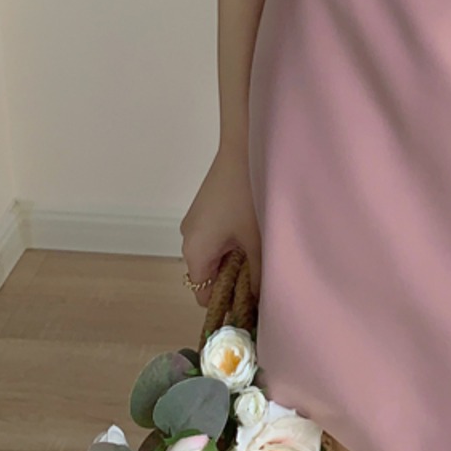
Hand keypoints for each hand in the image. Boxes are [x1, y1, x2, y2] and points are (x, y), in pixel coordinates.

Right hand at [180, 143, 262, 307]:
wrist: (244, 147)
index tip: (252, 301)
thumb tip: (261, 302)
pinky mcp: (206, 206)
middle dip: (234, 277)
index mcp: (194, 251)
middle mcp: (188, 238)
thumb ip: (257, 275)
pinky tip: (255, 228)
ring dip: (236, 256)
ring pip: (215, 253)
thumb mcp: (257, 239)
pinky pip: (216, 234)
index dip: (227, 301)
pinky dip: (233, 239)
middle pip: (209, 273)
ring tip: (262, 246)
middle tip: (263, 272)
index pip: (203, 294)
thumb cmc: (248, 194)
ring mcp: (196, 220)